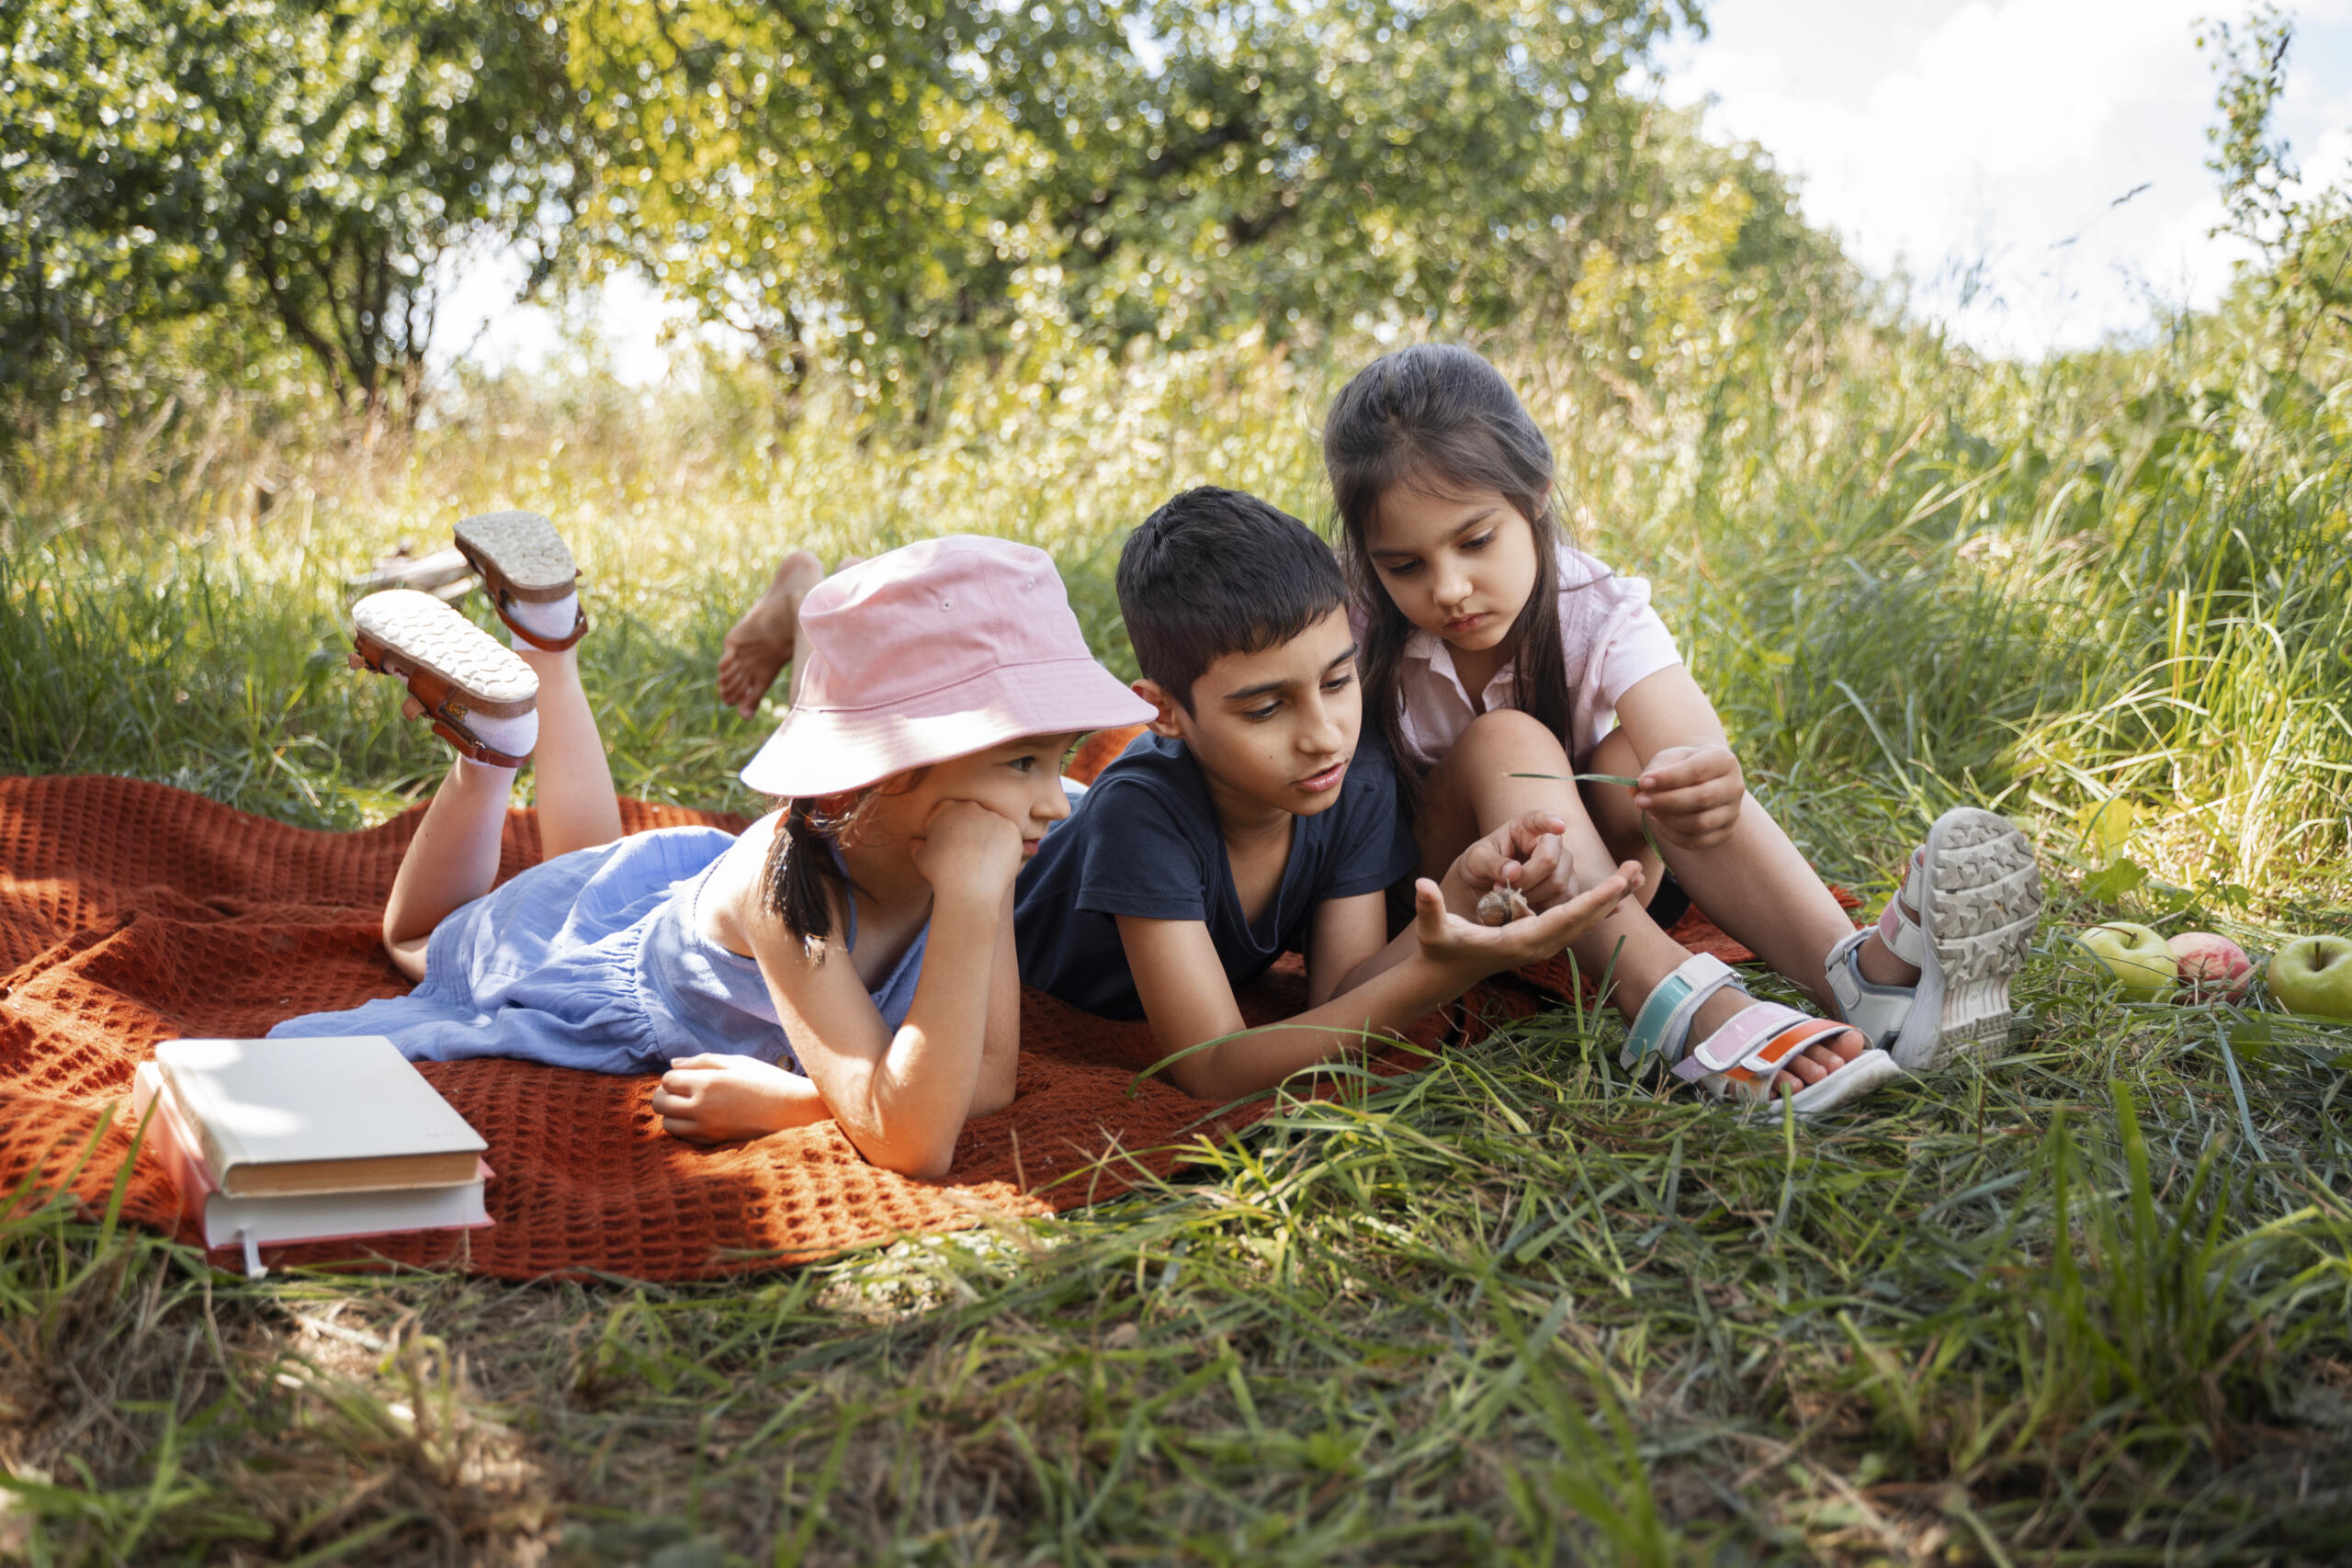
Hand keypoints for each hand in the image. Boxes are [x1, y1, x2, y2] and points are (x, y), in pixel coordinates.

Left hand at [652, 1053, 826, 1142]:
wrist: (793, 1110)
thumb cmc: (767, 1080)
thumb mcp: (737, 1062)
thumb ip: (702, 1061)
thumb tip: (673, 1063)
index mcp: (707, 1083)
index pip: (667, 1080)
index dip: (674, 1076)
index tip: (687, 1076)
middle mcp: (702, 1108)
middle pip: (660, 1104)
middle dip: (665, 1094)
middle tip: (682, 1090)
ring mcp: (707, 1129)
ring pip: (668, 1125)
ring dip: (673, 1113)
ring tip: (691, 1105)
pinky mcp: (715, 1143)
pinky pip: (684, 1138)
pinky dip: (685, 1128)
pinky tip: (702, 1118)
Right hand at [908, 798, 1024, 894]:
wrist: (969, 889)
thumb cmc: (941, 874)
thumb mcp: (922, 858)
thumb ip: (918, 845)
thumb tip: (916, 842)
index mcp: (946, 808)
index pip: (948, 811)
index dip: (949, 827)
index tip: (951, 843)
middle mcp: (970, 807)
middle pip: (972, 814)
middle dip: (971, 829)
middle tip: (970, 852)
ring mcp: (992, 816)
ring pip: (992, 824)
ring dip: (990, 837)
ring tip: (985, 859)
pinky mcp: (1011, 829)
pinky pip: (1009, 835)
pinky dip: (1005, 846)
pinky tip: (998, 861)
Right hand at [1411, 860, 1643, 976]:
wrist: (1446, 973)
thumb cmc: (1439, 948)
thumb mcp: (1432, 929)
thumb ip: (1429, 908)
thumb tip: (1421, 885)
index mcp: (1521, 941)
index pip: (1564, 919)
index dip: (1593, 902)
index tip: (1617, 885)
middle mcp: (1539, 944)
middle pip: (1585, 920)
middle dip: (1612, 895)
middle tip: (1636, 870)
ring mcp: (1543, 944)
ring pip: (1586, 921)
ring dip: (1610, 899)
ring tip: (1634, 875)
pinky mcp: (1543, 940)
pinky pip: (1577, 923)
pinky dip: (1598, 907)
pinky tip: (1616, 896)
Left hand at [1450, 809, 1576, 911]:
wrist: (1486, 887)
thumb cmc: (1481, 865)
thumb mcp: (1475, 860)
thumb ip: (1491, 863)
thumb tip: (1514, 871)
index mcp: (1526, 826)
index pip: (1541, 819)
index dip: (1551, 822)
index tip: (1558, 826)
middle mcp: (1552, 842)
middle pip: (1550, 861)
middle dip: (1525, 880)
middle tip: (1503, 890)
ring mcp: (1564, 865)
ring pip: (1558, 884)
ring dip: (1531, 897)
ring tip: (1511, 898)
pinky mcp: (1569, 887)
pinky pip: (1563, 901)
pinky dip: (1542, 909)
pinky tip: (1526, 906)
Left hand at [1632, 744, 1743, 849]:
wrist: (1703, 779)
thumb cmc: (1682, 766)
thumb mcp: (1668, 760)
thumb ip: (1652, 771)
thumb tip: (1636, 789)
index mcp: (1723, 760)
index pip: (1698, 770)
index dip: (1669, 778)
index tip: (1643, 782)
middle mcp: (1735, 786)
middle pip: (1702, 798)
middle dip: (1666, 802)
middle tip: (1639, 801)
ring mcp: (1733, 812)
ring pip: (1701, 823)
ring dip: (1668, 820)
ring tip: (1650, 811)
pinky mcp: (1726, 832)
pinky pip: (1698, 841)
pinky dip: (1674, 836)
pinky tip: (1660, 823)